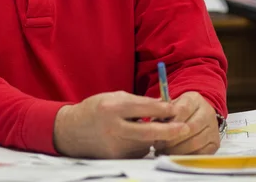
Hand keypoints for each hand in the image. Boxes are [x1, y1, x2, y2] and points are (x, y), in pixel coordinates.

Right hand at [53, 91, 191, 158]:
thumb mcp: (114, 97)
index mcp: (113, 107)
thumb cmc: (95, 109)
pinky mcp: (115, 158)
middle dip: (169, 130)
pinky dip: (140, 145)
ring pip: (145, 143)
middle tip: (185, 128)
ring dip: (151, 137)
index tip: (175, 108)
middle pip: (148, 131)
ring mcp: (114, 145)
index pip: (144, 108)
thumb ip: (137, 102)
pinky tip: (130, 138)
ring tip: (138, 127)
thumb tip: (163, 105)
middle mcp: (113, 128)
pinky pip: (137, 152)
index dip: (163, 109)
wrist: (70, 131)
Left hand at [155, 91, 219, 154]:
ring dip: (177, 150)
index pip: (182, 110)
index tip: (156, 131)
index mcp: (194, 99)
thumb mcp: (171, 105)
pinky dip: (186, 156)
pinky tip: (176, 156)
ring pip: (195, 142)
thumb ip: (162, 112)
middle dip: (171, 139)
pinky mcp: (215, 143)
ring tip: (164, 151)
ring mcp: (213, 128)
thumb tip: (153, 122)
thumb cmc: (179, 111)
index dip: (169, 122)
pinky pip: (201, 153)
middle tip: (159, 146)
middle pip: (190, 128)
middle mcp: (207, 112)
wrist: (198, 115)